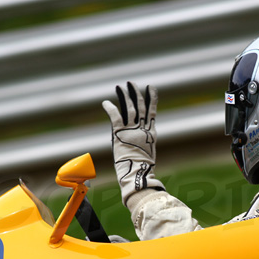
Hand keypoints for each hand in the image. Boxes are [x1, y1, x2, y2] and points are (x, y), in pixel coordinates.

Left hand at [102, 81, 164, 206]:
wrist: (138, 174)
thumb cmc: (142, 172)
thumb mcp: (146, 159)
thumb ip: (145, 153)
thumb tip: (147, 161)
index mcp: (151, 133)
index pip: (152, 112)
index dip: (151, 99)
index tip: (150, 88)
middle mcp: (142, 129)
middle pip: (141, 106)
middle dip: (136, 94)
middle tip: (132, 83)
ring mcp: (132, 130)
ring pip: (130, 108)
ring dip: (125, 96)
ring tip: (121, 86)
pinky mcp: (120, 133)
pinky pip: (116, 116)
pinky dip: (111, 108)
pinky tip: (106, 102)